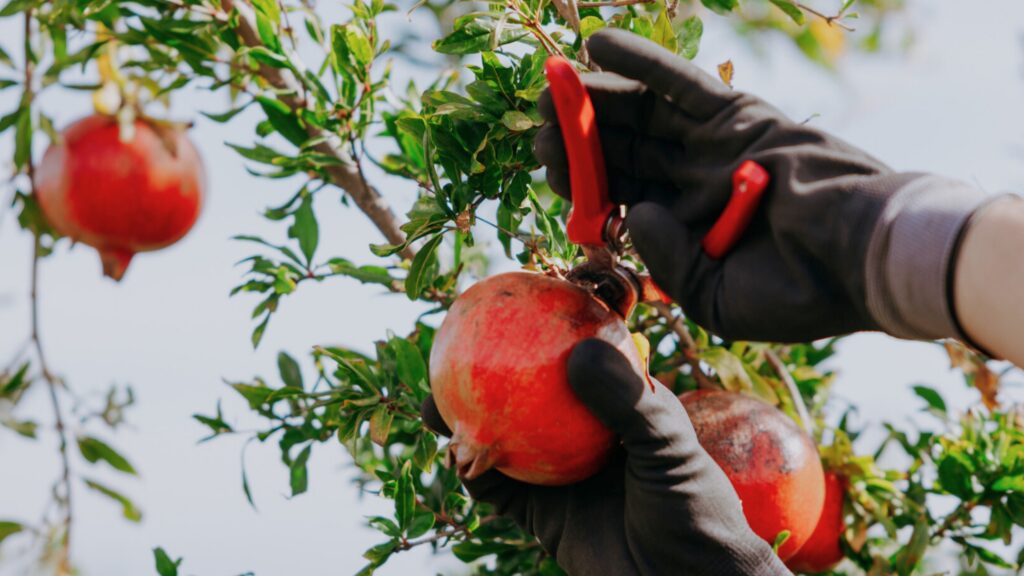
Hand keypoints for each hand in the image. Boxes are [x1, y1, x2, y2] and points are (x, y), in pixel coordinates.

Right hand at [422, 339, 788, 575]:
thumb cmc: (694, 508)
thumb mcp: (670, 446)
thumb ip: (627, 400)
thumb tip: (577, 351)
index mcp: (614, 405)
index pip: (572, 354)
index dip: (538, 328)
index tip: (507, 301)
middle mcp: (580, 434)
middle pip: (523, 393)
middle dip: (485, 370)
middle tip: (451, 346)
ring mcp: (558, 474)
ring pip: (500, 439)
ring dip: (463, 421)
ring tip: (431, 402)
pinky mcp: (543, 516)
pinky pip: (498, 492)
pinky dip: (472, 476)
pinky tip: (453, 458)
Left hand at [535, 29, 992, 342]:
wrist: (869, 259)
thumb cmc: (801, 293)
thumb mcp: (717, 300)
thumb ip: (667, 262)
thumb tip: (635, 215)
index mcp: (687, 230)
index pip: (620, 199)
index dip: (580, 183)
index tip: (542, 167)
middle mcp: (696, 183)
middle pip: (623, 152)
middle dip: (577, 138)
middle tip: (535, 123)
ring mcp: (715, 147)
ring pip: (641, 115)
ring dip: (595, 99)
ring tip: (552, 83)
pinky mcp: (738, 116)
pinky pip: (678, 83)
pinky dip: (640, 63)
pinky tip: (596, 46)